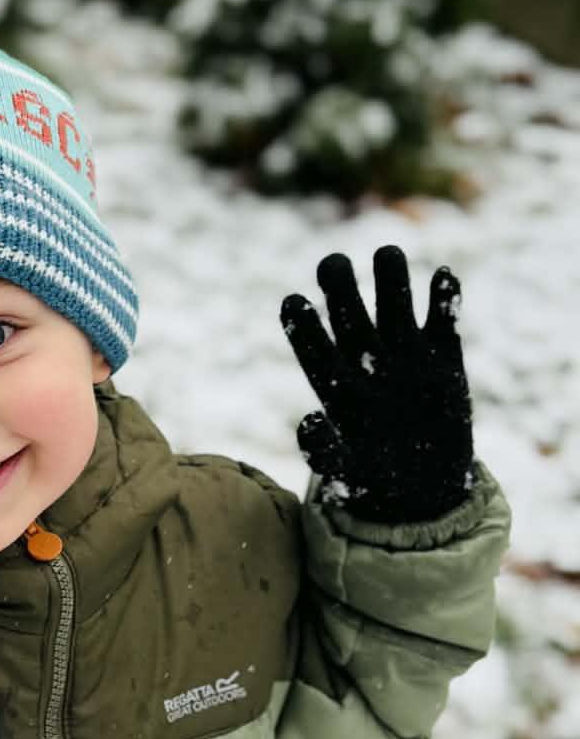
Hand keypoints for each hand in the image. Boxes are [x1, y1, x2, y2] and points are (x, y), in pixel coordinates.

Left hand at [279, 245, 474, 524]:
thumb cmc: (375, 476)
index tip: (292, 301)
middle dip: (340, 288)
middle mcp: (368, 361)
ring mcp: (406, 356)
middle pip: (349, 316)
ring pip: (394, 307)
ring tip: (387, 253)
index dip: (302, 326)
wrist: (426, 484)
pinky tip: (444, 277)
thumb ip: (322, 451)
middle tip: (332, 263)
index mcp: (337, 385)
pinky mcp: (444, 358)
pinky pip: (444, 321)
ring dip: (392, 279)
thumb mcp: (346, 474)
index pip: (313, 347)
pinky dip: (445, 300)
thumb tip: (308, 422)